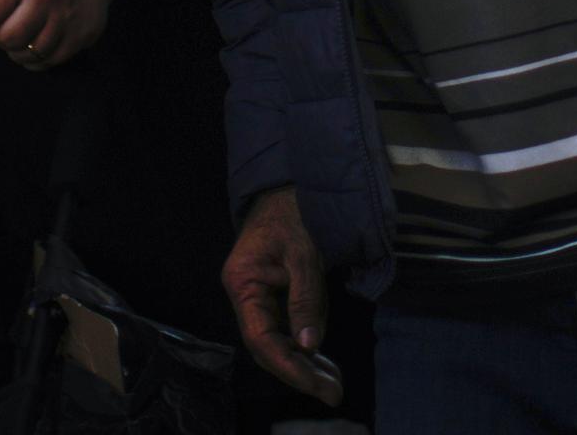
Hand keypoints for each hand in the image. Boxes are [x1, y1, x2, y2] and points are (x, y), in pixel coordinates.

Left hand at [0, 0, 112, 72]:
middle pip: (7, 39)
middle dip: (3, 35)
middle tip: (14, 21)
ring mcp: (68, 14)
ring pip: (29, 55)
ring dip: (21, 49)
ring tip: (28, 30)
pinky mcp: (83, 33)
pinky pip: (49, 62)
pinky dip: (39, 57)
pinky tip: (42, 38)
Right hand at [224, 189, 340, 406]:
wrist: (291, 185)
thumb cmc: (295, 211)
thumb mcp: (304, 254)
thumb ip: (305, 299)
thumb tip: (309, 346)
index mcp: (243, 283)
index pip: (261, 337)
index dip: (287, 365)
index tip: (314, 383)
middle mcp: (246, 295)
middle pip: (269, 346)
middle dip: (300, 371)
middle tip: (333, 392)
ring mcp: (260, 297)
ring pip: (280, 341)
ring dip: (306, 364)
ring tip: (334, 383)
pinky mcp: (276, 295)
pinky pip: (289, 328)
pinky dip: (308, 346)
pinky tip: (324, 362)